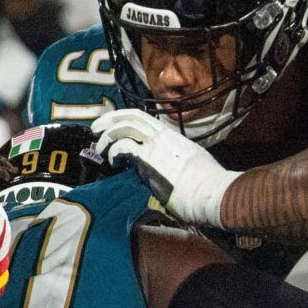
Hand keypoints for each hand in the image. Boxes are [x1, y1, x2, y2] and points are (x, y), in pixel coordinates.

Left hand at [90, 109, 236, 227]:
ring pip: (126, 125)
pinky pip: (124, 146)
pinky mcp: (149, 158)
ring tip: (99, 145)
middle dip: (112, 118)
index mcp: (174, 139)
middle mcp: (165, 136)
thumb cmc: (205, 189)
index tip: (116, 126)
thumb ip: (174, 169)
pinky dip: (114, 151)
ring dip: (108, 134)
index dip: (128, 120)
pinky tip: (113, 161)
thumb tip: (164, 179)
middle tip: (97, 125)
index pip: (147, 122)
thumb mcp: (190, 170)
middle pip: (134, 115)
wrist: (211, 192)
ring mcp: (157, 145)